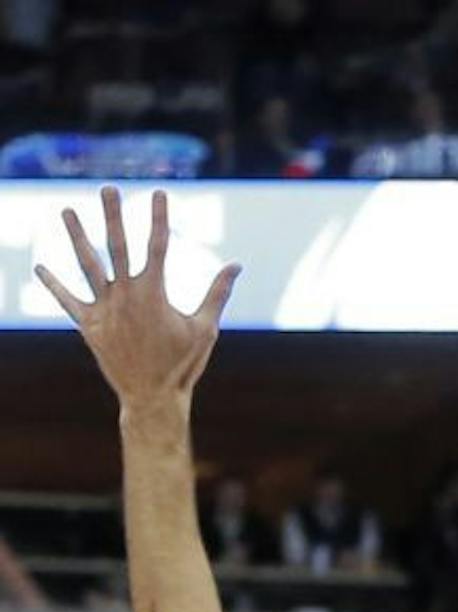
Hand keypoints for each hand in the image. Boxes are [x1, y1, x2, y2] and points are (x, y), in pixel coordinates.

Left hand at [36, 187, 240, 411]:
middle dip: (113, 215)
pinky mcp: (89, 325)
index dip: (158, 217)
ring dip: (77, 236)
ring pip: (88, 265)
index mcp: (155, 293)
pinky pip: (68, 301)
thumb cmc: (183, 364)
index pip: (158, 245)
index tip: (158, 193)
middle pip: (118, 246)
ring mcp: (104, 309)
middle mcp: (126, 295)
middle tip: (108, 189)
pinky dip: (54, 285)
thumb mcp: (205, 328)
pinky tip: (41, 268)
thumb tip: (236, 265)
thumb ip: (217, 293)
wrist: (151, 396)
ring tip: (67, 211)